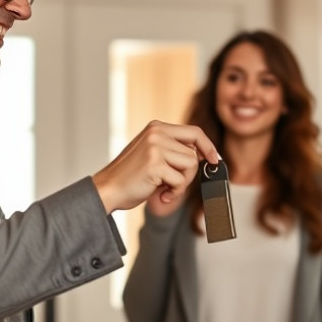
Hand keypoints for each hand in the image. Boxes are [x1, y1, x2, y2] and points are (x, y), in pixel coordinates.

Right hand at [92, 120, 219, 213]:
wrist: (107, 189)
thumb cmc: (130, 176)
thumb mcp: (152, 154)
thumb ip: (173, 150)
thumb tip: (204, 155)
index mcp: (156, 127)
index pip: (193, 131)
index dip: (207, 146)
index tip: (214, 159)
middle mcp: (156, 133)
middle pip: (194, 152)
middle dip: (190, 172)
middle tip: (177, 184)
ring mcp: (155, 147)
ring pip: (190, 165)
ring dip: (181, 183)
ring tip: (164, 188)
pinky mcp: (154, 164)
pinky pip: (180, 181)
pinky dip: (174, 192)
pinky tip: (160, 194)